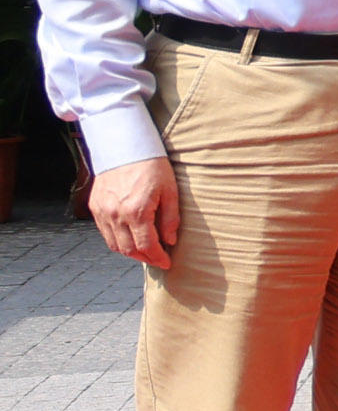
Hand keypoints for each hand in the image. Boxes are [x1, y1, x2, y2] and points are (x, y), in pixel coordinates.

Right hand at [87, 154, 176, 269]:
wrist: (124, 147)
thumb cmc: (152, 166)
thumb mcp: (170, 191)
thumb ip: (170, 219)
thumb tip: (170, 241)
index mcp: (137, 211)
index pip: (146, 246)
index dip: (158, 258)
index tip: (167, 262)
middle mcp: (116, 214)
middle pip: (129, 250)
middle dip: (145, 258)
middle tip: (158, 259)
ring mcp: (103, 211)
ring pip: (114, 244)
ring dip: (130, 252)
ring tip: (145, 251)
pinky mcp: (95, 207)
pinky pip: (105, 232)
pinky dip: (117, 240)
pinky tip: (130, 238)